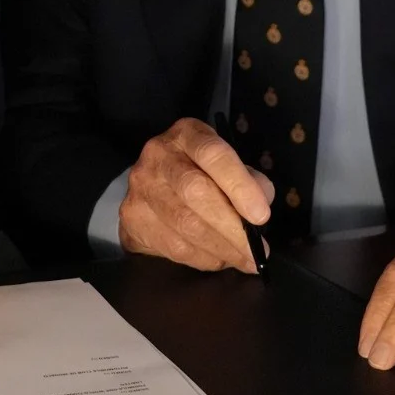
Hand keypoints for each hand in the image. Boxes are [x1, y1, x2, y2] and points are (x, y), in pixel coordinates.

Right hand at [117, 117, 273, 271]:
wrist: (150, 187)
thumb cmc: (198, 173)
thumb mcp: (226, 165)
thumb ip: (249, 180)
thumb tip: (261, 205)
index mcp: (186, 134)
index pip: (213, 153)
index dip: (239, 185)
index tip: (261, 215)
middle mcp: (158, 155)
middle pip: (196, 191)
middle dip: (232, 226)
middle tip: (257, 250)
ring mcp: (141, 186)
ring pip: (185, 224)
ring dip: (222, 248)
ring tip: (245, 260)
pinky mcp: (133, 217)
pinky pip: (174, 246)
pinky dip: (204, 258)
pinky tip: (219, 258)